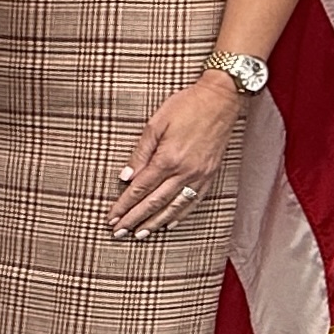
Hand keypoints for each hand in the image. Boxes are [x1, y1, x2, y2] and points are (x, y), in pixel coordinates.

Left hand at [109, 74, 247, 240]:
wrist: (222, 99)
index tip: (111, 218)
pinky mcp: (210, 174)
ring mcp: (200, 175)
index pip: (140, 189)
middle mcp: (185, 171)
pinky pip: (193, 200)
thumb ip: (140, 153)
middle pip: (155, 202)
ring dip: (155, 223)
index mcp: (168, 158)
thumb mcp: (155, 123)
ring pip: (174, 206)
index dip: (124, 205)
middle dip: (134, 219)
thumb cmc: (186, 105)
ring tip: (140, 234)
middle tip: (119, 233)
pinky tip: (169, 223)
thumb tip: (125, 178)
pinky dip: (180, 214)